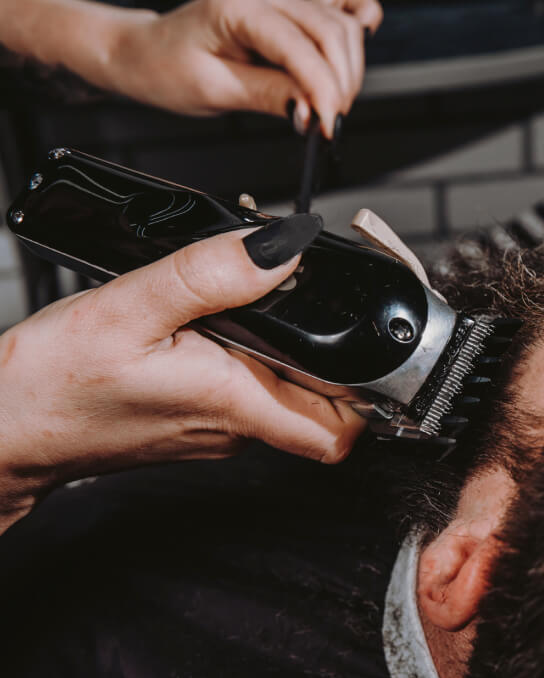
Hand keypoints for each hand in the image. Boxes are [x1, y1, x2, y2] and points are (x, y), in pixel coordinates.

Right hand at [0, 218, 366, 530]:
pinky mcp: (198, 417)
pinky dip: (253, 348)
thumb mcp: (128, 310)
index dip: (373, 388)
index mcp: (236, 405)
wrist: (1, 430)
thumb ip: (210, 276)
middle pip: (327, 400)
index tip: (371, 336)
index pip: (343, 427)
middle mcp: (238, 427)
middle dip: (334, 345)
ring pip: (288, 389)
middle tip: (316, 288)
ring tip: (264, 285)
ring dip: (291, 341)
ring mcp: (219, 427)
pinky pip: (250, 385)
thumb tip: (282, 246)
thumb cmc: (49, 386)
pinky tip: (223, 312)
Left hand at [109, 0, 382, 137]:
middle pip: (333, 32)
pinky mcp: (288, 10)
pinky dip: (356, 25)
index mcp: (238, 6)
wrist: (147, 53)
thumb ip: (269, 96)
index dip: (324, 92)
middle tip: (329, 124)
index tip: (329, 128)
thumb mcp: (215, 91)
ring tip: (329, 105)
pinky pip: (338, 5)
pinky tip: (358, 46)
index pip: (302, 48)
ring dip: (347, 69)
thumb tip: (310, 111)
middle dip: (340, 84)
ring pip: (341, 25)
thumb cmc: (168, 67)